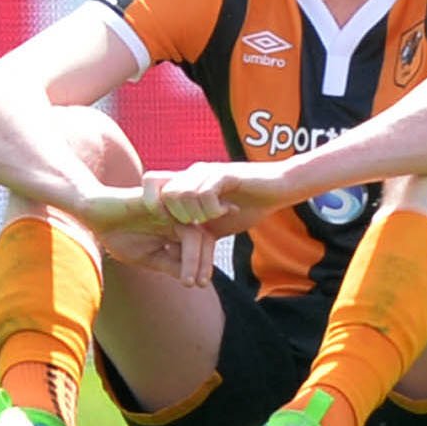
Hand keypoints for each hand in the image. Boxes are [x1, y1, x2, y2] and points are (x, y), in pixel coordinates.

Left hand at [145, 159, 294, 233]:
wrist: (276, 191)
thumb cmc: (246, 206)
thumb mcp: (213, 224)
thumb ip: (193, 233)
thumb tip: (169, 253)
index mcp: (187, 182)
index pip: (150, 181)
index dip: (151, 203)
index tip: (170, 225)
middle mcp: (193, 173)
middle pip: (165, 193)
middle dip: (178, 218)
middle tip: (198, 226)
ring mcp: (208, 172)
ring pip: (183, 194)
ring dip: (197, 215)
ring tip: (214, 218)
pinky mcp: (225, 174)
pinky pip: (205, 193)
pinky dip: (212, 209)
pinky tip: (227, 211)